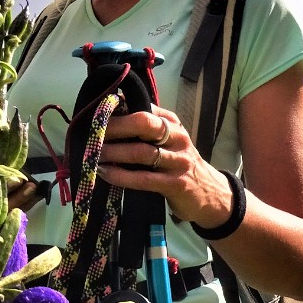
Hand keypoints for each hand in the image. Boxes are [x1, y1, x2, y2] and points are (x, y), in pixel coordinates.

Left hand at [96, 105, 235, 230]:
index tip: (96, 114)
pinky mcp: (175, 184)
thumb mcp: (168, 141)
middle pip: (144, 124)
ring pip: (141, 152)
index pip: (144, 107)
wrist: (211, 195)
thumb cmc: (179, 164)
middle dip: (115, 127)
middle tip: (92, 133)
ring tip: (93, 155)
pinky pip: (143, 178)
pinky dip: (121, 176)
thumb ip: (146, 129)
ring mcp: (178, 161)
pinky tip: (105, 173)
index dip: (118, 110)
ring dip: (113, 153)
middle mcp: (177, 137)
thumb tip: (110, 115)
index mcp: (172, 123)